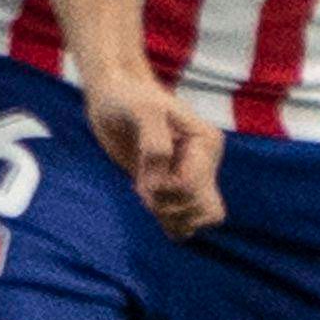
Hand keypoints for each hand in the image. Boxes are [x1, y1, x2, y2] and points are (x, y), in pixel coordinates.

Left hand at [88, 75, 223, 238]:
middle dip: (166, 204)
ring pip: (196, 220)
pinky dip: (167, 221)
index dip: (161, 189)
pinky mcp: (178, 188)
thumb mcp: (140, 110)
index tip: (141, 178)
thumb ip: (154, 142)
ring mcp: (194, 176)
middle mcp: (206, 161)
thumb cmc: (125, 98)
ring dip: (167, 215)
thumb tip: (162, 179)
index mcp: (206, 142)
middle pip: (198, 208)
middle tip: (143, 187)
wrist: (114, 98)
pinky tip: (147, 198)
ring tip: (145, 193)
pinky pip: (187, 222)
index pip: (190, 185)